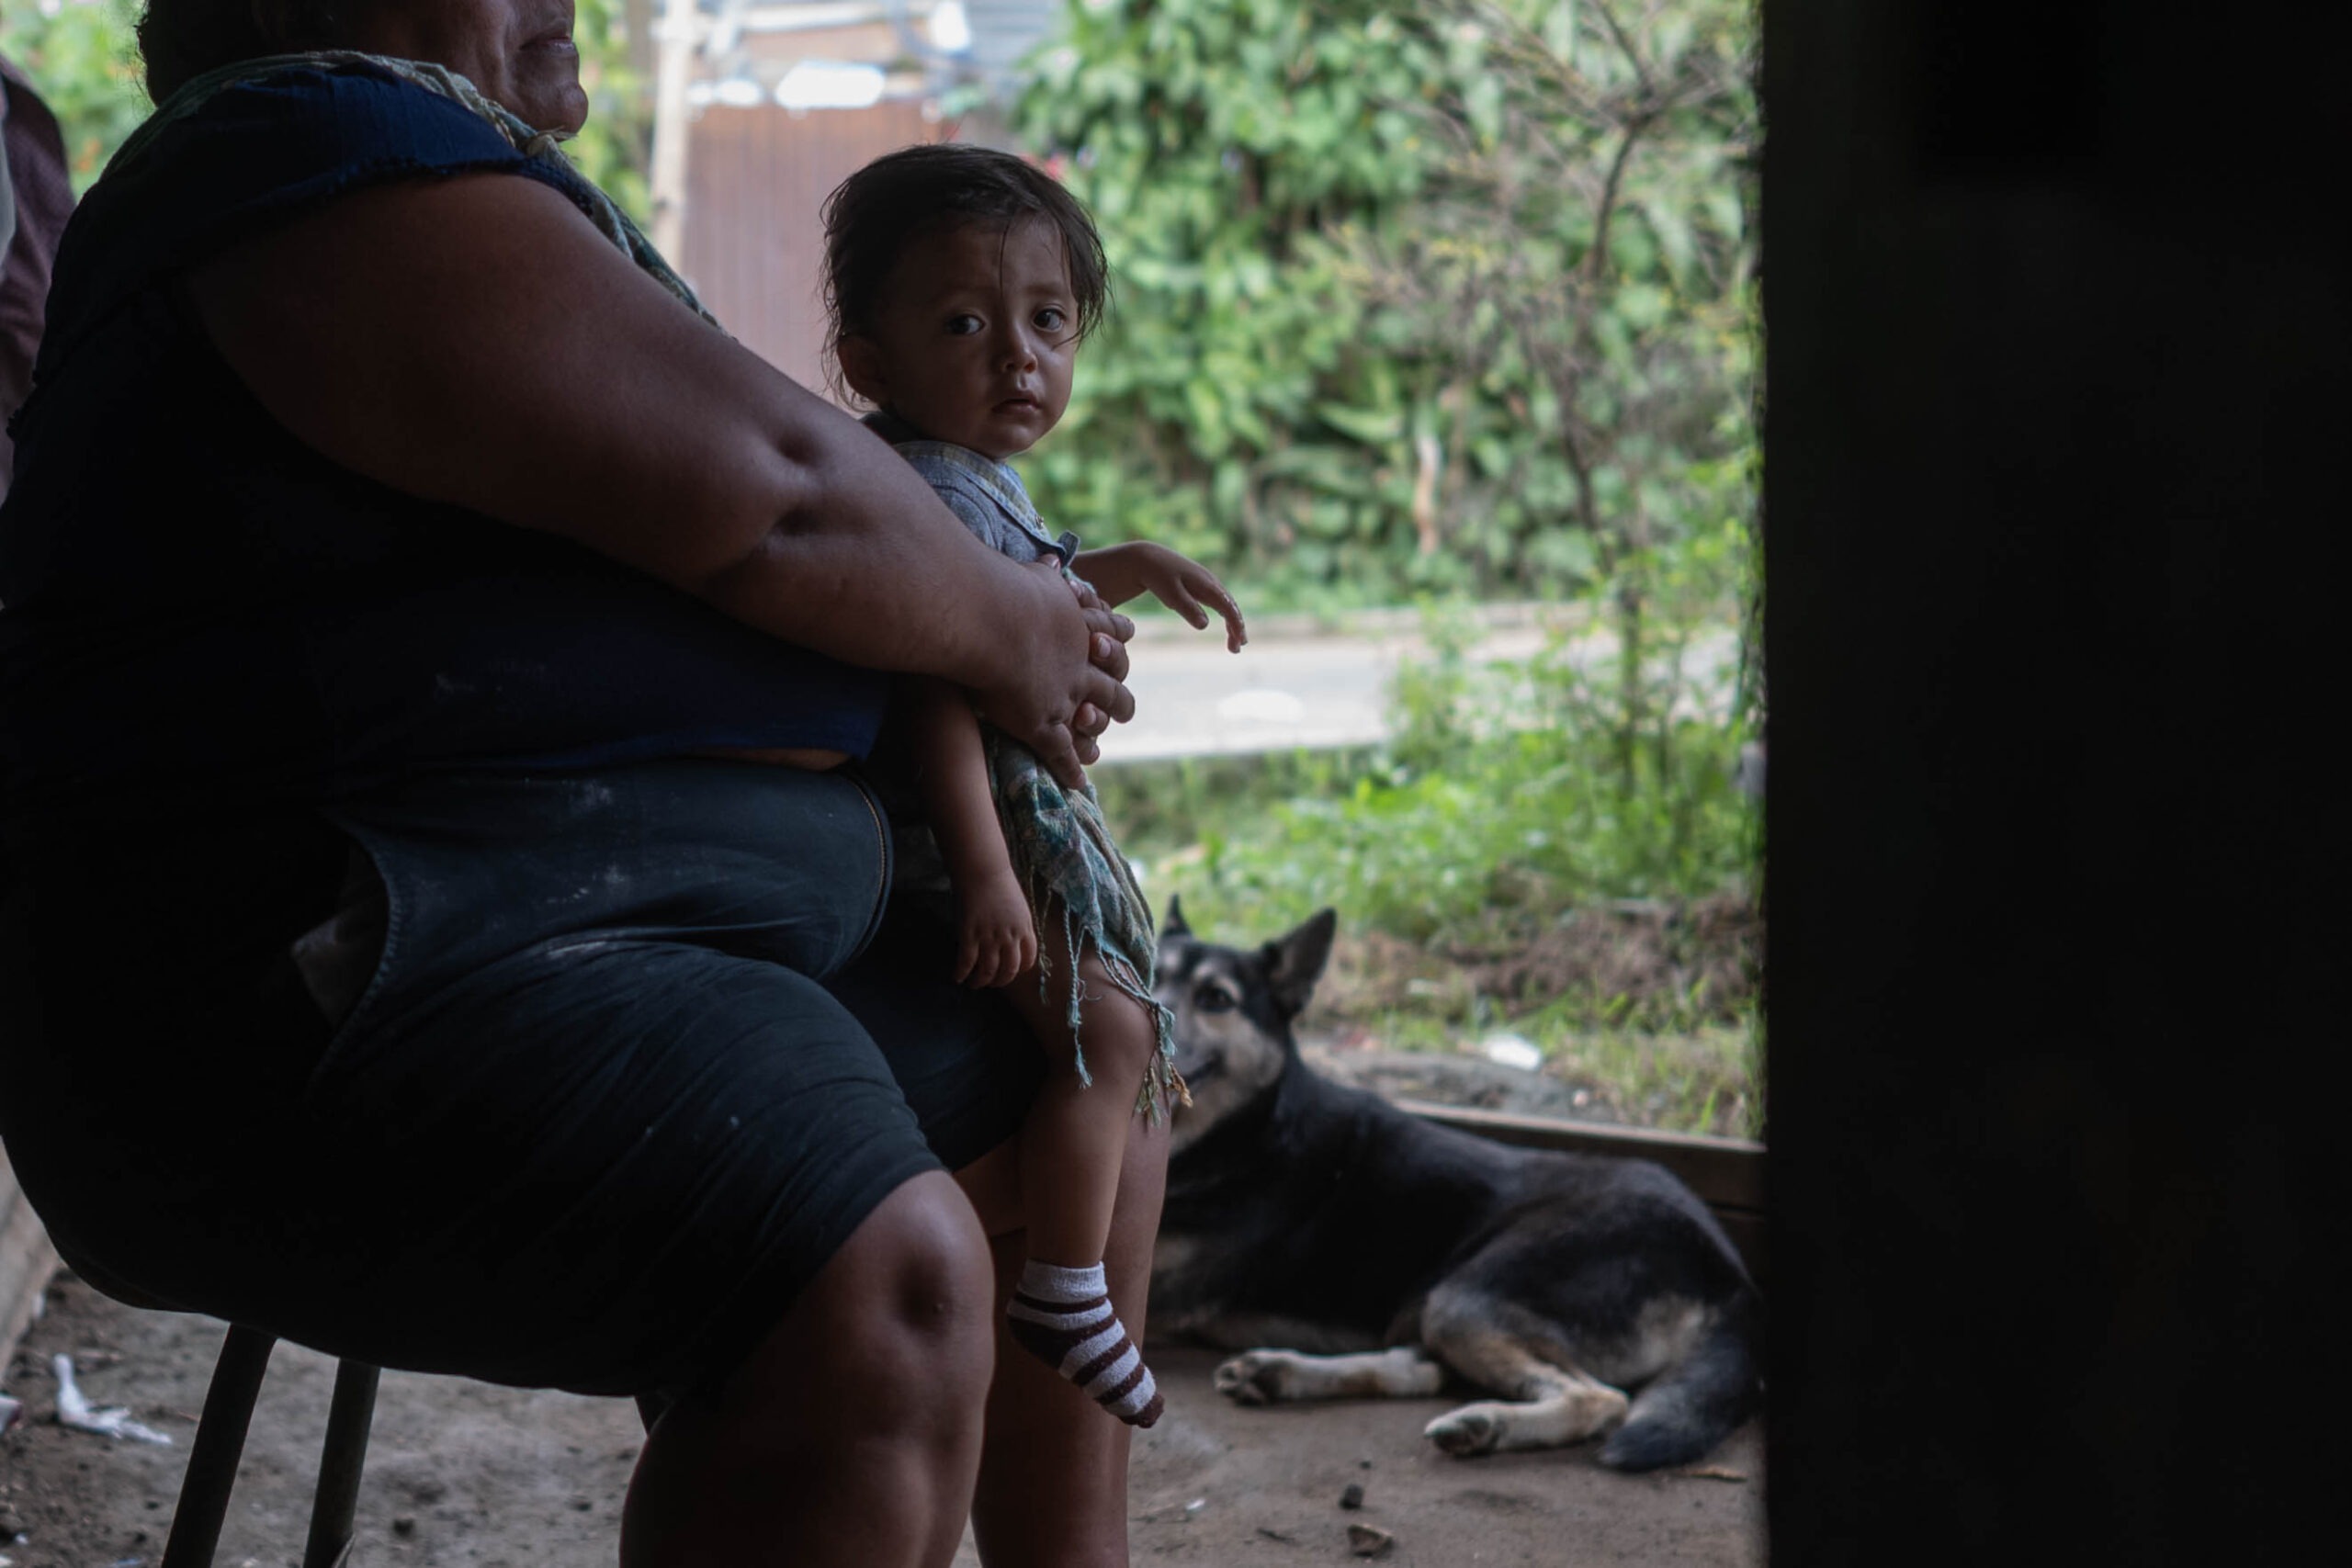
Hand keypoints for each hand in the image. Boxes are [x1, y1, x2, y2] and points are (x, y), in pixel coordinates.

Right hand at [955, 873, 1037, 987]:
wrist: (983, 871)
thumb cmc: (1000, 885)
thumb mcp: (1019, 908)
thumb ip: (1018, 926)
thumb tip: (1012, 942)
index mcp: (1025, 929)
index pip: (1028, 960)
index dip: (1018, 970)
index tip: (1010, 973)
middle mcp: (1010, 937)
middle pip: (1008, 971)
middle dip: (999, 982)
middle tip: (991, 984)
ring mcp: (989, 937)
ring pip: (987, 971)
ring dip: (980, 982)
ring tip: (974, 984)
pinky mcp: (970, 935)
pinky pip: (966, 962)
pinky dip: (961, 973)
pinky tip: (957, 977)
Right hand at [969, 561, 1135, 788]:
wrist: (986, 620)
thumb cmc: (1003, 591)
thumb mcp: (1034, 576)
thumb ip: (1044, 573)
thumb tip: (1053, 556)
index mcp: (1081, 628)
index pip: (1113, 632)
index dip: (1119, 638)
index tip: (1126, 636)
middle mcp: (1081, 665)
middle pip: (1114, 685)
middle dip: (1119, 700)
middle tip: (1125, 709)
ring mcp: (1066, 697)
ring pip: (1095, 720)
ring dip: (1098, 733)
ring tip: (1098, 748)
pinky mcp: (1044, 724)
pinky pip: (1063, 753)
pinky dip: (1071, 770)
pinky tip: (1077, 784)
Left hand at [1097, 542, 1247, 651]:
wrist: (1147, 558)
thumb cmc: (1157, 576)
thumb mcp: (1170, 594)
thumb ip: (1188, 608)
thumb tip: (1205, 626)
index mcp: (1206, 584)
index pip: (1228, 607)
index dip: (1235, 625)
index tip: (1238, 643)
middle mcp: (1211, 582)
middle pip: (1231, 607)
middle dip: (1237, 628)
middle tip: (1236, 650)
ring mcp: (1207, 583)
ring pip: (1226, 604)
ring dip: (1232, 623)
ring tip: (1233, 644)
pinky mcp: (1201, 585)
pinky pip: (1219, 602)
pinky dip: (1225, 616)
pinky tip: (1225, 627)